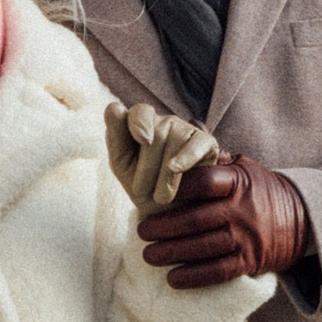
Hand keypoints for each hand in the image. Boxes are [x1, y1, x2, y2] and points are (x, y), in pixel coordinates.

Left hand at [103, 98, 223, 214]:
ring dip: (165, 173)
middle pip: (157, 132)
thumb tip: (115, 107)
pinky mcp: (206, 143)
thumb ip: (115, 136)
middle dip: (147, 166)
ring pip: (176, 140)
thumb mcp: (122, 165)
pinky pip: (197, 144)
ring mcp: (185, 129)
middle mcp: (163, 121)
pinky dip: (187, 157)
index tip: (142, 140)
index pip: (140, 112)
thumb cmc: (142, 185)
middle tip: (142, 190)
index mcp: (140, 123)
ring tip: (161, 196)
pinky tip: (177, 168)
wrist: (167, 213)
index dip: (140, 122)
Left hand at [138, 152, 307, 289]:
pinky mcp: (250, 262)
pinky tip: (173, 279)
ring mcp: (247, 238)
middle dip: (164, 226)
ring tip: (149, 255)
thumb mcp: (244, 167)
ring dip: (172, 253)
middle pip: (197, 219)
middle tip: (141, 230)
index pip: (205, 181)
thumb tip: (187, 126)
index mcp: (238, 182)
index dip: (177, 186)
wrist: (303, 221)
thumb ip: (215, 155)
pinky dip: (194, 277)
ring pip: (204, 247)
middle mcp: (242, 210)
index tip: (151, 192)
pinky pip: (218, 271)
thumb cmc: (261, 190)